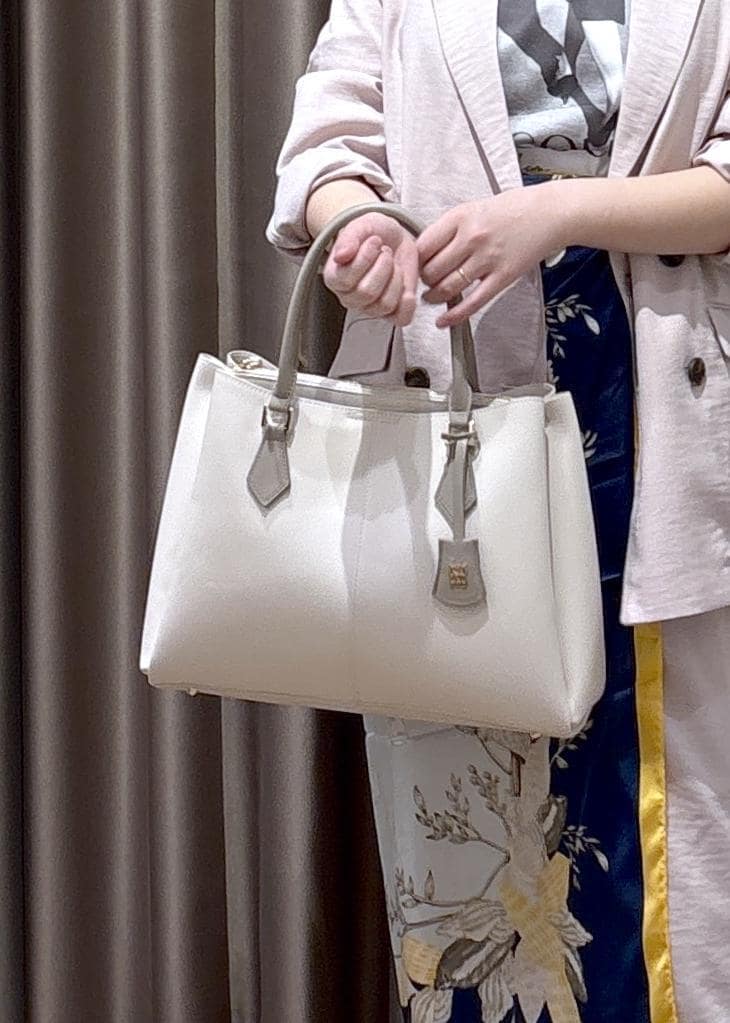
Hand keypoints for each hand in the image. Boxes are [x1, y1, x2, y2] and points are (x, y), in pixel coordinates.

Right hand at [322, 211, 418, 326]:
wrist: (394, 238)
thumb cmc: (374, 234)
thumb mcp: (360, 226)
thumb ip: (349, 238)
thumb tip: (340, 256)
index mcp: (335, 278)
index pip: (346, 279)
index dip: (365, 257)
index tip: (374, 241)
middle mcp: (350, 297)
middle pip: (366, 293)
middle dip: (383, 266)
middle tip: (385, 252)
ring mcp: (371, 308)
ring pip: (385, 304)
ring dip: (396, 279)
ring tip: (393, 264)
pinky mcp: (392, 313)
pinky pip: (400, 319)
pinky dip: (408, 306)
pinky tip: (408, 289)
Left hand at [416, 183, 565, 327]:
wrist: (550, 213)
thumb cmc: (514, 209)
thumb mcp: (475, 208)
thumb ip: (451, 228)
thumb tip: (426, 251)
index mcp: (460, 216)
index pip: (423, 246)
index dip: (414, 260)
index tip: (415, 265)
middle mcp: (471, 237)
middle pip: (432, 270)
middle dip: (424, 281)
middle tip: (425, 282)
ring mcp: (487, 259)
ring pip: (447, 287)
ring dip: (434, 297)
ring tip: (432, 297)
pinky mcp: (502, 277)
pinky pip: (472, 302)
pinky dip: (454, 315)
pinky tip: (444, 321)